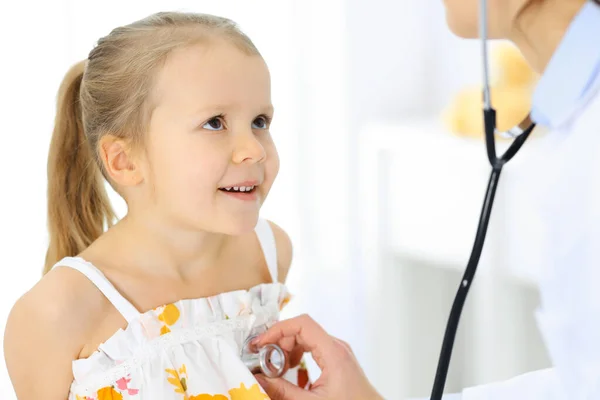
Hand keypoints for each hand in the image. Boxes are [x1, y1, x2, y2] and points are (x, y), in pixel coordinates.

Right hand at [253, 314, 382, 399]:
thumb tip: (257, 380)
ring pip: (306, 338)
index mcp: (333, 352)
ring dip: (287, 349)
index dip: (278, 329)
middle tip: (264, 359)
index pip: (302, 324)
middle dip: (279, 342)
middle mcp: (337, 347)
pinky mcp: (337, 359)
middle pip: (302, 330)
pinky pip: (313, 347)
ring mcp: (338, 352)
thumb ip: (282, 391)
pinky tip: (290, 370)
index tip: (261, 343)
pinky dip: (297, 355)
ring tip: (276, 368)